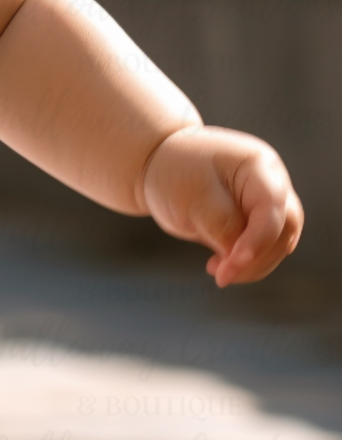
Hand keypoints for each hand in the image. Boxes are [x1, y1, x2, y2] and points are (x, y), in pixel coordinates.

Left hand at [141, 126, 302, 286]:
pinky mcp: (257, 220)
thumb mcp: (192, 197)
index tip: (233, 262)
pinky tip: (218, 265)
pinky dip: (244, 262)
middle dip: (255, 258)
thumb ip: (223, 227)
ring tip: (214, 268)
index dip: (257, 240)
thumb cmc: (173, 172)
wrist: (157, 165)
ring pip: (276, 244)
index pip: (270, 208)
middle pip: (281, 230)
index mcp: (258, 165)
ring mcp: (266, 202)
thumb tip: (242, 258)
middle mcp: (271, 182)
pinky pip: (263, 249)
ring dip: (250, 265)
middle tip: (221, 274)